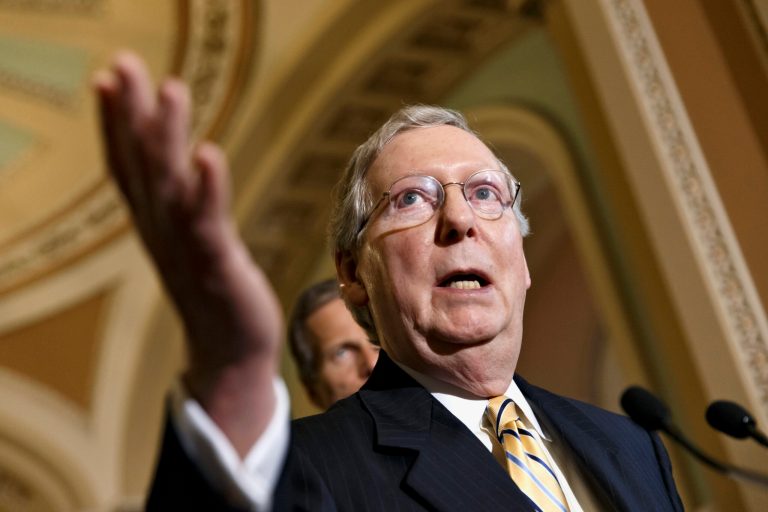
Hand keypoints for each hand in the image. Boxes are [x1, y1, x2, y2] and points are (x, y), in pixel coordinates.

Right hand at [94, 51, 282, 454]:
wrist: (229, 354)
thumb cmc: (212, 290)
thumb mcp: (190, 240)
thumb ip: (182, 203)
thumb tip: (185, 164)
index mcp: (155, 223)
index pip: (127, 165)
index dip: (116, 123)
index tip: (108, 77)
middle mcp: (163, 231)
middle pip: (142, 165)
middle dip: (132, 113)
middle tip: (124, 62)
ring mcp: (187, 248)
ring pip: (171, 186)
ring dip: (167, 138)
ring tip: (171, 89)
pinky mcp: (217, 265)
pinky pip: (208, 223)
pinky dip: (207, 188)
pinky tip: (209, 154)